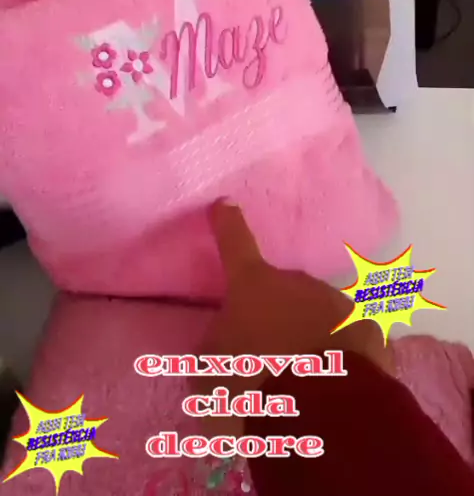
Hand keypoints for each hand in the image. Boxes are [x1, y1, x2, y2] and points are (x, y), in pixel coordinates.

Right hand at [192, 201, 392, 433]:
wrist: (318, 412)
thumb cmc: (253, 382)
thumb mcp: (208, 368)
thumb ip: (216, 343)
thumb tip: (226, 336)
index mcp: (254, 284)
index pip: (235, 243)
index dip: (227, 224)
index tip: (224, 204)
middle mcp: (299, 283)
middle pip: (281, 292)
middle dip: (275, 315)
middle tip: (266, 356)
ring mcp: (338, 304)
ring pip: (317, 314)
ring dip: (309, 336)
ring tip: (303, 379)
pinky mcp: (369, 332)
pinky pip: (348, 338)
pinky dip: (341, 355)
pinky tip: (335, 383)